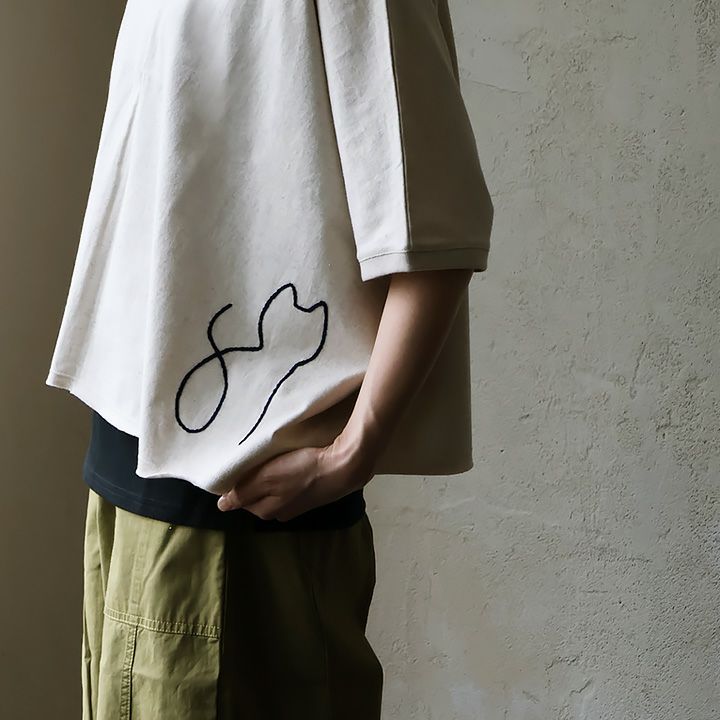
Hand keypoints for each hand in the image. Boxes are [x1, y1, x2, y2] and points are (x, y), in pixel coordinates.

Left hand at [216, 436, 375, 521]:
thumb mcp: (268, 478)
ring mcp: (298, 506)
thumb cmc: (302, 471)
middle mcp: (280, 514)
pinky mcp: (311, 495)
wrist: (343, 468)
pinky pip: (290, 487)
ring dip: (271, 479)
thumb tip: (221, 506)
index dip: (238, 483)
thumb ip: (244, 491)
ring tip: (272, 460)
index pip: (241, 500)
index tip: (239, 466)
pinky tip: (290, 465)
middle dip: (254, 482)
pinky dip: (286, 477)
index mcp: (266, 511)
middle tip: (254, 460)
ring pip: (274, 492)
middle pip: (258, 497)